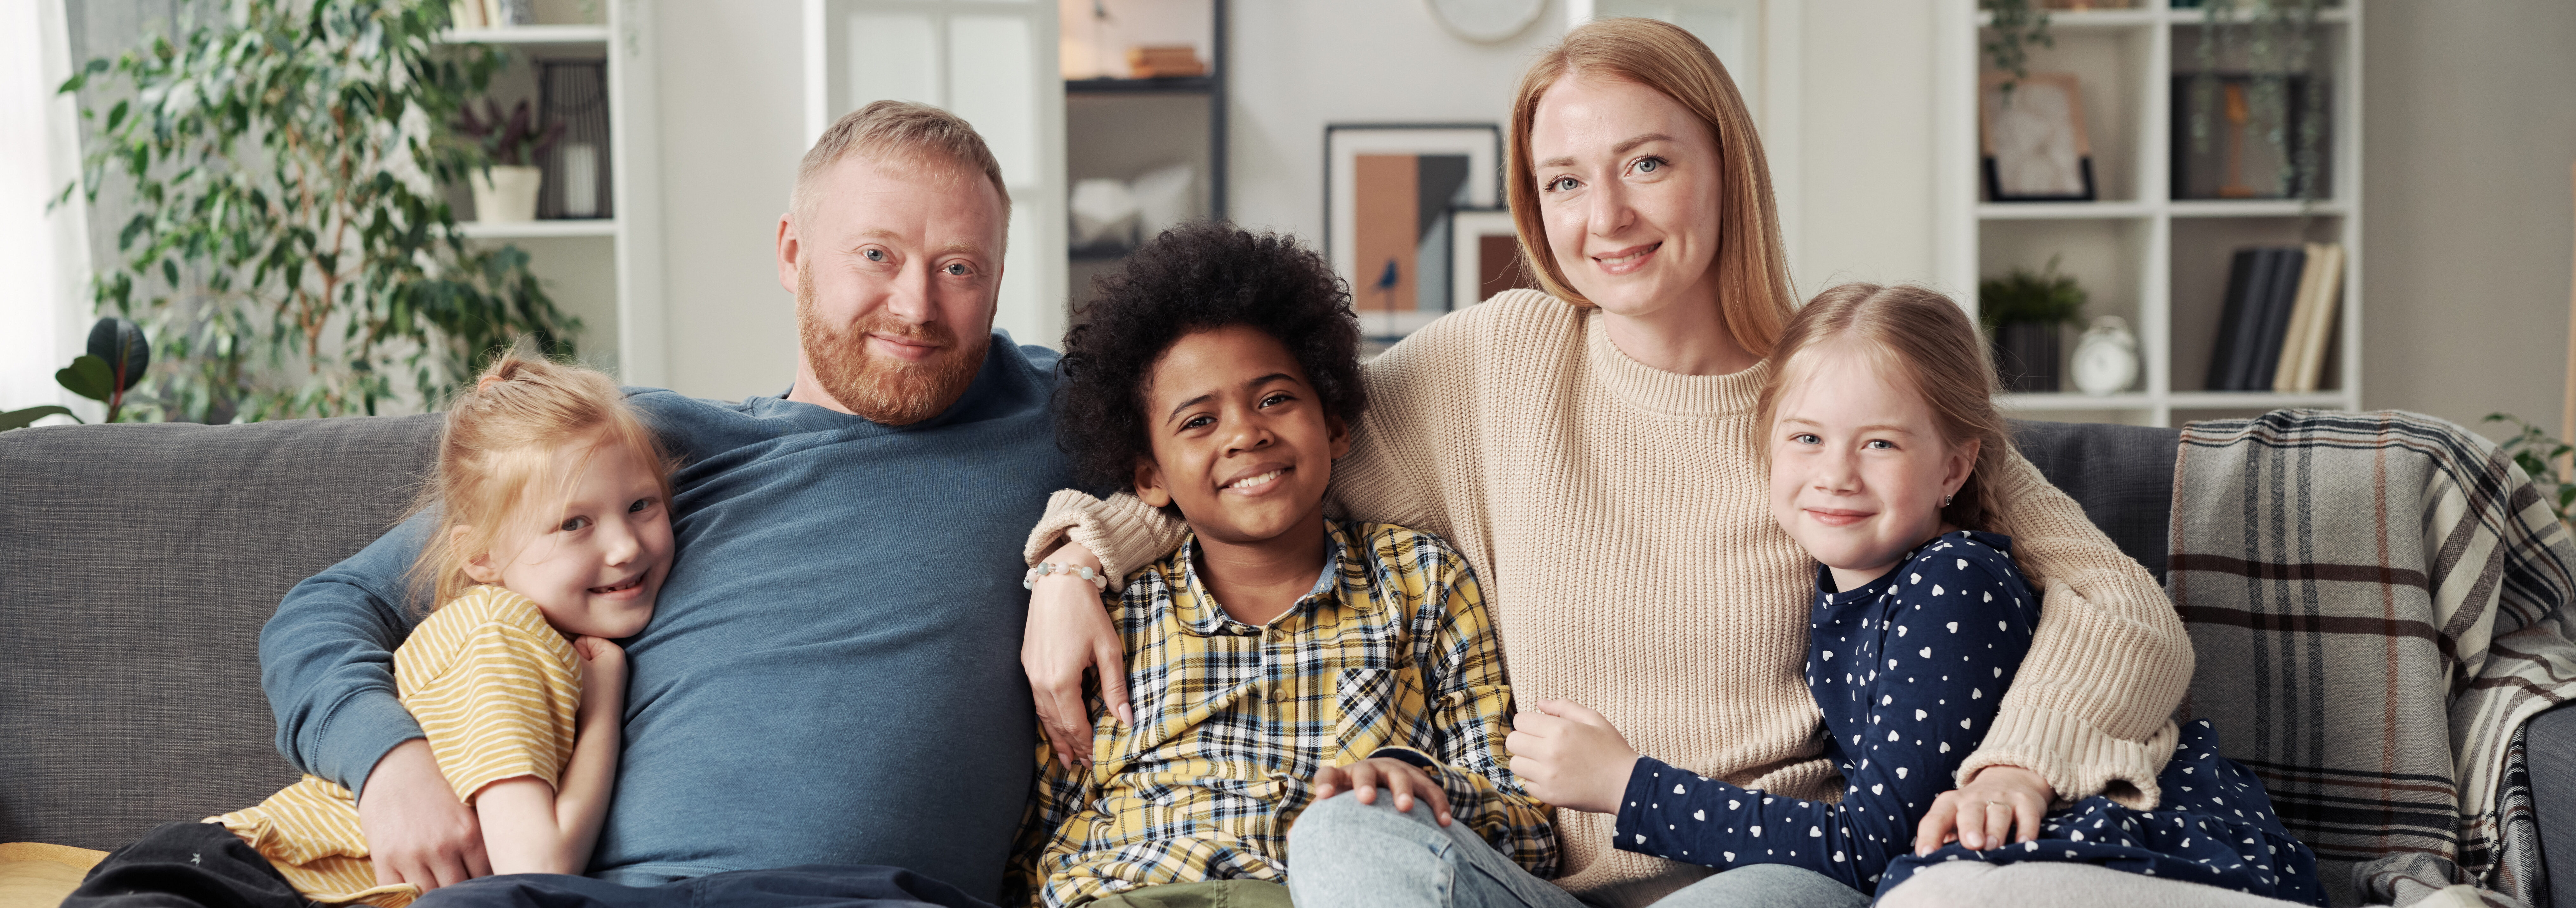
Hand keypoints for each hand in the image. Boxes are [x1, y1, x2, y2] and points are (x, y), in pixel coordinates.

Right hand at [355, 738, 490, 889]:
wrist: (394, 763)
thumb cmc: (435, 784)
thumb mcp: (467, 807)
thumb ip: (477, 839)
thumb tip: (491, 869)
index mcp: (469, 833)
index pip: (485, 877)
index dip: (483, 881)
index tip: (480, 878)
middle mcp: (443, 847)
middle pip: (457, 889)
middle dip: (459, 889)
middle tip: (458, 883)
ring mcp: (412, 855)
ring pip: (429, 894)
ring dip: (433, 892)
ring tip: (436, 881)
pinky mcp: (385, 858)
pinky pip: (396, 892)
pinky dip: (405, 893)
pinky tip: (413, 884)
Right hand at [572, 636, 625, 720]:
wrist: (596, 728)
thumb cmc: (588, 694)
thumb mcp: (573, 664)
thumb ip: (564, 646)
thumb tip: (551, 635)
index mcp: (614, 651)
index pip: (584, 637)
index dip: (571, 647)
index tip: (569, 661)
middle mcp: (617, 661)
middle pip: (584, 650)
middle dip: (573, 658)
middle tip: (571, 673)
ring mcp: (612, 676)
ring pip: (583, 663)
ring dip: (574, 669)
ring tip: (574, 682)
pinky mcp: (605, 688)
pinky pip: (587, 675)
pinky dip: (579, 679)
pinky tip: (577, 690)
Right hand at [1021, 543, 1131, 768]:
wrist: (1059, 581)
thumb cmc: (1087, 612)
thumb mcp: (1108, 650)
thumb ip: (1114, 687)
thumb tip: (1125, 720)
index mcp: (1061, 681)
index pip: (1074, 724)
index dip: (1085, 744)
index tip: (1095, 760)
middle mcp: (1041, 681)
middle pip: (1056, 724)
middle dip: (1071, 746)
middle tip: (1082, 766)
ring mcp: (1030, 673)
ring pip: (1043, 715)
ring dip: (1055, 737)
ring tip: (1066, 758)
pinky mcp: (1027, 664)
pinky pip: (1036, 701)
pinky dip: (1046, 718)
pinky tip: (1052, 726)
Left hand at [1312, 757, 1453, 825]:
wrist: (1385, 778)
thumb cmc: (1352, 801)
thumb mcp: (1337, 806)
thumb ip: (1319, 820)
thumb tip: (1294, 839)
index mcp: (1342, 777)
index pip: (1328, 774)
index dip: (1325, 784)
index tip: (1323, 798)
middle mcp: (1368, 770)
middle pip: (1364, 770)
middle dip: (1365, 783)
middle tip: (1366, 800)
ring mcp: (1395, 773)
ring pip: (1400, 776)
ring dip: (1403, 791)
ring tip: (1404, 809)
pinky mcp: (1420, 781)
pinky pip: (1431, 791)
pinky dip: (1438, 805)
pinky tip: (1445, 823)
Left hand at [1504, 698, 1638, 813]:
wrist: (1627, 784)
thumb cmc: (1611, 749)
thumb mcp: (1593, 719)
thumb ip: (1564, 707)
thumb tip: (1539, 703)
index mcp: (1559, 730)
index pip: (1520, 721)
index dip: (1528, 723)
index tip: (1539, 728)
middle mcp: (1549, 752)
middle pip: (1512, 741)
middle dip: (1523, 740)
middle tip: (1539, 744)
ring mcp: (1547, 776)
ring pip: (1515, 764)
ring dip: (1527, 761)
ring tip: (1545, 762)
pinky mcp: (1549, 795)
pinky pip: (1526, 784)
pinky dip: (1535, 780)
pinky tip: (1552, 777)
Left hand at [1913, 764, 2052, 853]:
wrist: (2009, 779)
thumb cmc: (1974, 812)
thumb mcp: (1955, 819)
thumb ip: (1946, 839)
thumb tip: (1934, 863)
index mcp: (1951, 804)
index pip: (1935, 819)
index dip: (1929, 835)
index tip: (1925, 854)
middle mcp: (1974, 799)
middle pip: (1969, 812)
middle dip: (1969, 827)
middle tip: (1971, 844)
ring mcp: (2001, 798)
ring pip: (1998, 812)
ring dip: (1995, 830)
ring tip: (1993, 846)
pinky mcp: (2025, 801)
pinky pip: (2027, 814)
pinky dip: (2026, 828)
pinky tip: (2024, 842)